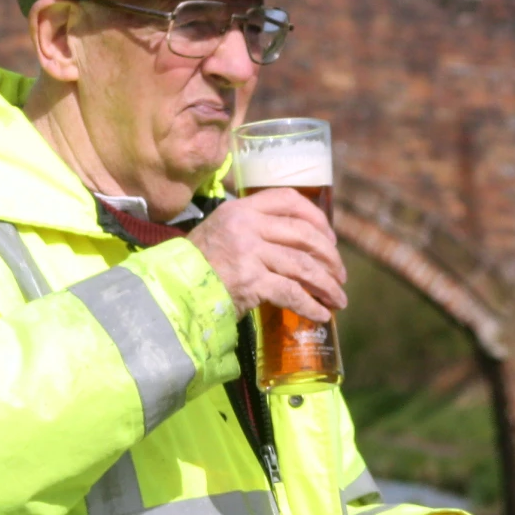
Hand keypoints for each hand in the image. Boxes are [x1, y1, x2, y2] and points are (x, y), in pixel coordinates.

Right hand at [187, 190, 346, 320]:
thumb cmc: (199, 266)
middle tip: (340, 275)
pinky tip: (321, 314)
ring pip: (303, 265)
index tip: (330, 238)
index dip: (317, 218)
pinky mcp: (251, 281)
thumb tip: (299, 245)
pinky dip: (311, 305)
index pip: (289, 200)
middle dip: (330, 257)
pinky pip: (292, 292)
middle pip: (304, 234)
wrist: (174, 290)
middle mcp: (247, 225)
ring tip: (339, 299)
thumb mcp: (223, 232)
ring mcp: (249, 252)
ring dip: (327, 284)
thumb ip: (254, 230)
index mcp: (241, 209)